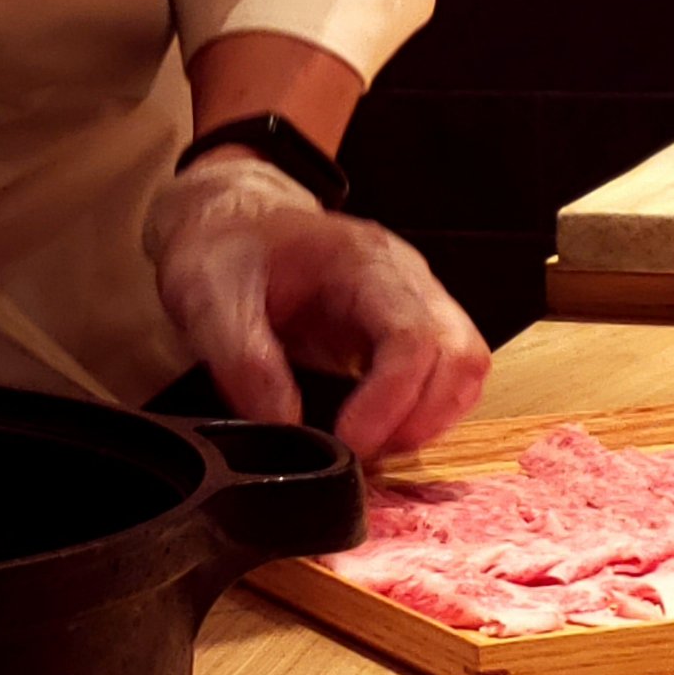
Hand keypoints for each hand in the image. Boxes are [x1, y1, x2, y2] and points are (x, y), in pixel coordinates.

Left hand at [144, 153, 489, 459]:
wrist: (233, 219)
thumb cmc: (226, 247)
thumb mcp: (209, 296)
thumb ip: (243, 360)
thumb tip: (284, 426)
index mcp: (364, 261)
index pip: (415, 337)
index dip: (392, 402)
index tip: (351, 443)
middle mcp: (406, 279)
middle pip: (461, 355)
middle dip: (421, 420)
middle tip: (363, 454)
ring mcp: (413, 302)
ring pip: (464, 369)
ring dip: (429, 421)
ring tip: (370, 447)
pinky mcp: (406, 329)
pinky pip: (445, 376)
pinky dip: (424, 414)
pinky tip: (379, 432)